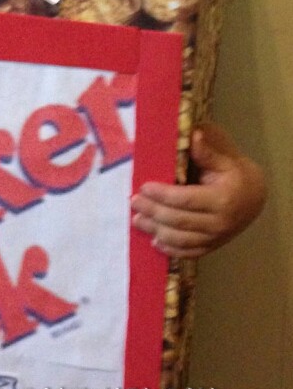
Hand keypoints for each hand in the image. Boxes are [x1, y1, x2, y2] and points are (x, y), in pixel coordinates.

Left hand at [131, 123, 265, 258]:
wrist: (254, 199)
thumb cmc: (235, 176)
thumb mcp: (225, 161)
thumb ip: (207, 152)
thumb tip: (193, 135)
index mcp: (222, 199)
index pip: (185, 199)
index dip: (162, 194)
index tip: (144, 187)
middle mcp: (219, 223)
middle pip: (178, 220)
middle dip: (153, 211)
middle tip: (134, 202)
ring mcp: (215, 238)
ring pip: (180, 239)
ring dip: (156, 230)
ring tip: (137, 220)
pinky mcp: (211, 247)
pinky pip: (188, 253)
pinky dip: (170, 249)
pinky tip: (155, 240)